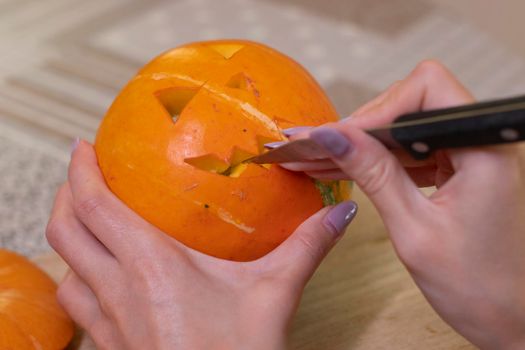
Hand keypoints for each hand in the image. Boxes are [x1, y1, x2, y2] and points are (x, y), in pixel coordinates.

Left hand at [45, 141, 356, 349]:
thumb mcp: (274, 294)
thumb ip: (305, 246)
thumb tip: (338, 213)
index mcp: (150, 265)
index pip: (95, 206)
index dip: (81, 171)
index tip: (83, 147)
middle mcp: (118, 290)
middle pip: (65, 231)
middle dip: (65, 195)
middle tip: (81, 177)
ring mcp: (108, 323)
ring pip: (65, 270)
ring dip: (68, 238)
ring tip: (86, 221)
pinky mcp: (111, 346)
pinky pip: (78, 305)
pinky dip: (78, 279)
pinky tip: (102, 279)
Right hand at [280, 61, 524, 348]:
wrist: (506, 317)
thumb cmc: (475, 286)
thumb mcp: (413, 230)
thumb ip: (374, 175)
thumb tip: (333, 136)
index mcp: (484, 150)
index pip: (425, 91)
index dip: (377, 110)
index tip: (337, 137)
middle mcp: (481, 142)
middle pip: (411, 105)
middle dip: (362, 128)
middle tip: (316, 147)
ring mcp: (470, 154)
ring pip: (406, 128)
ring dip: (364, 146)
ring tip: (318, 159)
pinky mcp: (460, 168)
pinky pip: (412, 151)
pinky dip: (380, 160)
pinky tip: (346, 169)